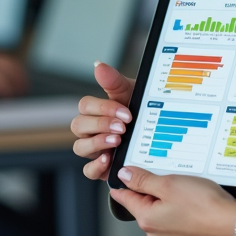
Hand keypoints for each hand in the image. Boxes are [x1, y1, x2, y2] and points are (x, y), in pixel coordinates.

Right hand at [0, 47, 27, 99]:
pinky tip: (6, 98)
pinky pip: (1, 84)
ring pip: (9, 74)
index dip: (17, 70)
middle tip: (23, 88)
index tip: (20, 79)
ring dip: (16, 86)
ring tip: (18, 95)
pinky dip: (7, 92)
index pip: (7, 57)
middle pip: (12, 64)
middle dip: (20, 77)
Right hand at [72, 61, 134, 180]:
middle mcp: (91, 130)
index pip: (85, 105)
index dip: (103, 109)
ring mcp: (94, 149)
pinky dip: (95, 166)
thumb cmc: (140, 111)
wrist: (157, 135)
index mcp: (95, 110)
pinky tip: (108, 159)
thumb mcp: (131, 94)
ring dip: (96, 143)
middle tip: (123, 127)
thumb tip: (98, 64)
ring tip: (117, 141)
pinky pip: (88, 171)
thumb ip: (113, 81)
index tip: (126, 113)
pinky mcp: (101, 168)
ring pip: (79, 147)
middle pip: (78, 125)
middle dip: (100, 125)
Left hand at [110, 167, 235, 235]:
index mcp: (146, 219)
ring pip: (159, 208)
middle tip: (166, 175)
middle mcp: (155, 231)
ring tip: (182, 185)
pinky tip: (190, 197)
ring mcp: (169, 235)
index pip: (124, 197)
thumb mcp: (168, 183)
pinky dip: (178, 205)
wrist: (231, 221)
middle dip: (151, 187)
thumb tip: (125, 175)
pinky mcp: (183, 234)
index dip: (126, 180)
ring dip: (166, 195)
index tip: (128, 171)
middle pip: (142, 202)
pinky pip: (173, 215)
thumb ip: (143, 180)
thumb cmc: (203, 205)